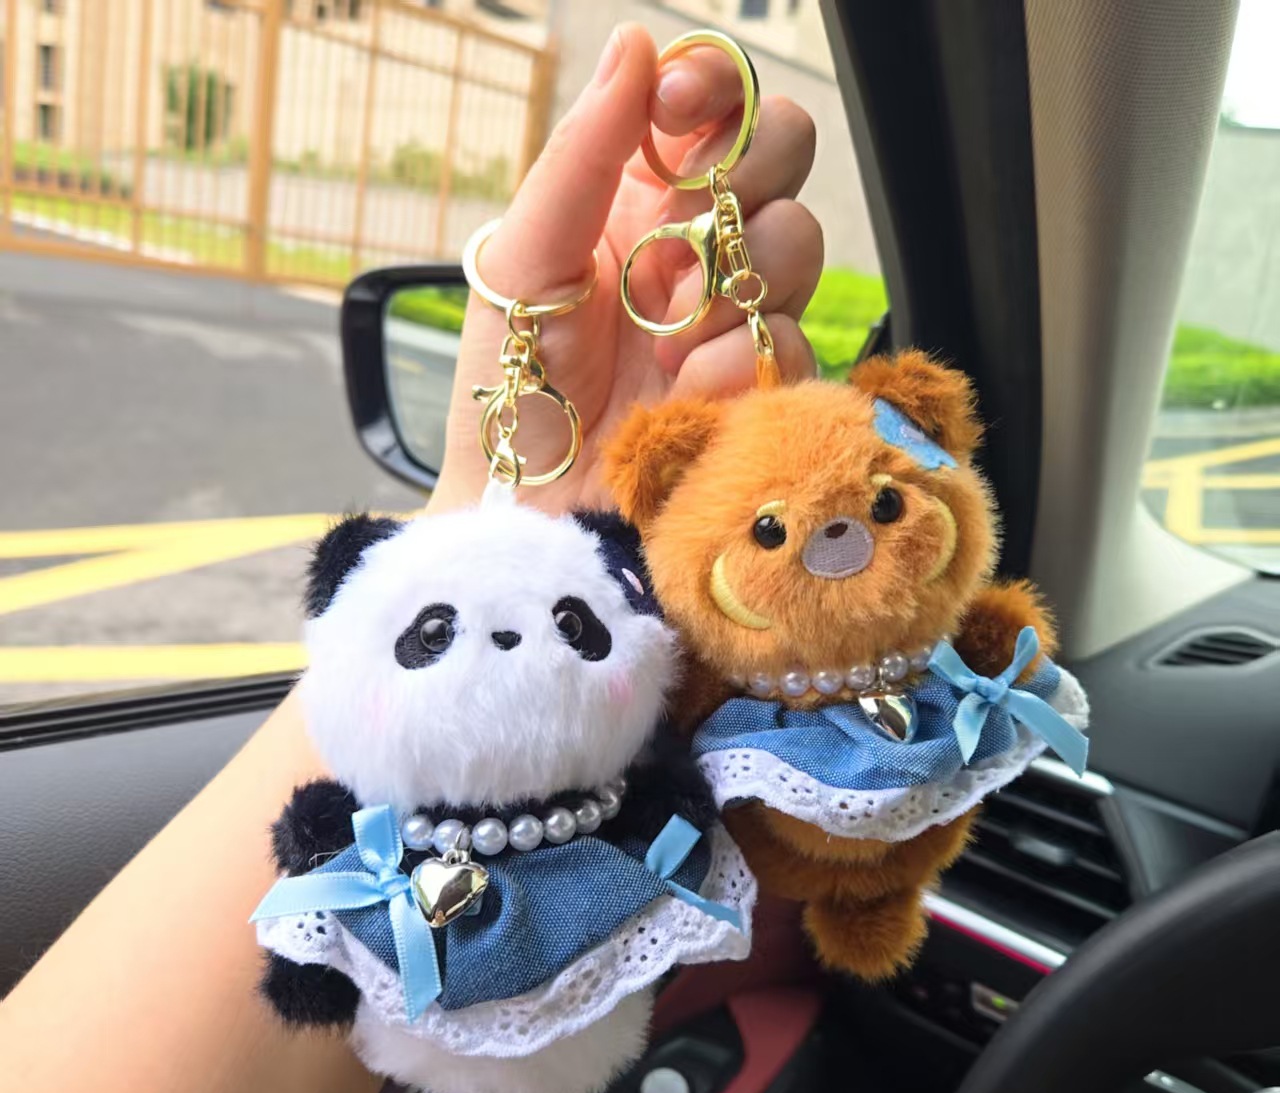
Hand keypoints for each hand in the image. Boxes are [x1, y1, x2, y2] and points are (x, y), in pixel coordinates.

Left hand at [431, 23, 821, 512]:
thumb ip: (579, 156)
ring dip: (729, 289)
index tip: (676, 110)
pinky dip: (733, 365)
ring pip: (797, 244)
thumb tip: (636, 42)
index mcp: (634, 196)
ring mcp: (735, 313)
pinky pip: (792, 343)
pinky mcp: (762, 384)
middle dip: (743, 181)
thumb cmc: (508, 386)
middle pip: (782, 153)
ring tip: (661, 347)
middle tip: (682, 241)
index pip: (711, 103)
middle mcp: (695, 243)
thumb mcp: (521, 262)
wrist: (527, 506)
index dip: (713, 86)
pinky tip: (680, 396)